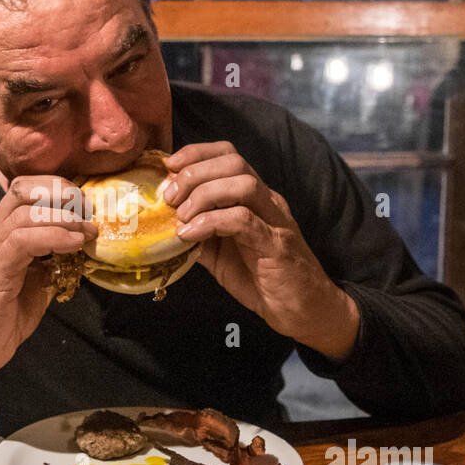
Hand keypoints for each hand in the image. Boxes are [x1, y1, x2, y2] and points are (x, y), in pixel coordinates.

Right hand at [0, 176, 97, 397]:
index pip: (24, 190)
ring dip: (65, 218)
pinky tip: (73, 245)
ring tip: (88, 231)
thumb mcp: (35, 284)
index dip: (56, 187)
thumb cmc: (1, 320)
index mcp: (1, 233)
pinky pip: (23, 240)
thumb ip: (52, 262)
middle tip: (89, 210)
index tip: (84, 202)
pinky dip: (54, 237)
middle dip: (61, 193)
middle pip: (23, 190)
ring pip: (26, 213)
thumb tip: (81, 249)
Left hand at [162, 141, 359, 360]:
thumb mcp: (220, 254)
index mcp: (254, 197)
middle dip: (194, 172)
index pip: (229, 155)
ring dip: (204, 194)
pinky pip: (243, 221)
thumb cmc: (262, 280)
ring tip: (181, 216)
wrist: (301, 310)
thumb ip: (197, 235)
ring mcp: (274, 220)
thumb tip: (163, 226)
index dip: (196, 154)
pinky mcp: (275, 245)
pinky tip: (189, 236)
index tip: (168, 168)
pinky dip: (210, 223)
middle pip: (233, 162)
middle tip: (169, 197)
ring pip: (243, 184)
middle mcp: (267, 201)